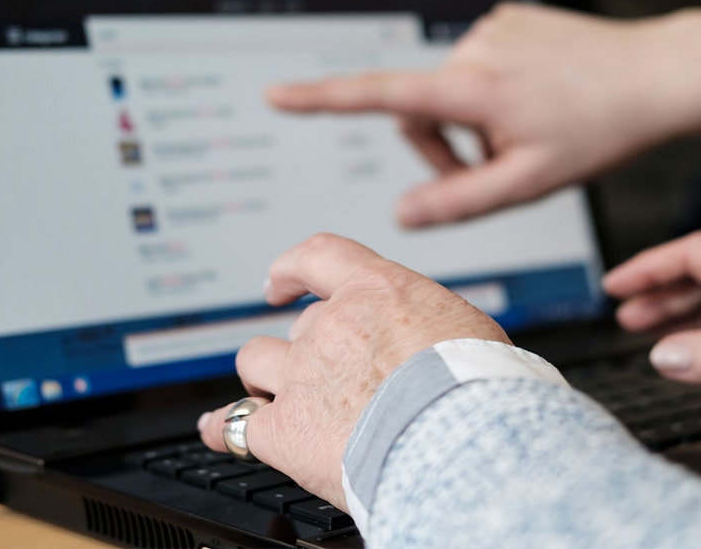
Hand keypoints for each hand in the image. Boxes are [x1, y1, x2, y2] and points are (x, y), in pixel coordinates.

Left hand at [197, 233, 508, 507]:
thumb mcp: (467, 331)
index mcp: (378, 293)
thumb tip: (433, 345)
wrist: (463, 442)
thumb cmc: (479, 391)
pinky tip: (221, 431)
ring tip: (273, 396)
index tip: (281, 280)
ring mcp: (302, 376)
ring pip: (254, 362)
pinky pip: (232, 424)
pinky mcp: (284, 430)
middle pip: (297, 326)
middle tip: (327, 376)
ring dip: (262, 379)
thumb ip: (428, 329)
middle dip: (307, 348)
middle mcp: (332, 327)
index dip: (293, 267)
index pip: (320, 256)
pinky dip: (223, 428)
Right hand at [268, 2, 686, 227]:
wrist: (657, 75)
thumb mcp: (529, 183)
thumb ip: (459, 203)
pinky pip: (479, 66)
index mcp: (473, 89)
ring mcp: (492, 29)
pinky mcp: (509, 18)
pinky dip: (494, 93)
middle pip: (422, 112)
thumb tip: (402, 215)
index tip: (276, 95)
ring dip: (472, 123)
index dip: (323, 99)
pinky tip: (538, 101)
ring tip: (527, 133)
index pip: (381, 97)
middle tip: (493, 172)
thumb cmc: (599, 131)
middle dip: (445, 149)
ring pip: (451, 92)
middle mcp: (474, 50)